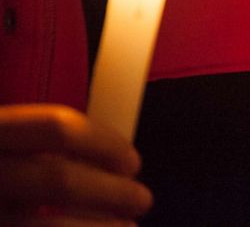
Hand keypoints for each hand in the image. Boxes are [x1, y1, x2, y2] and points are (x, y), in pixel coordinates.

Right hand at [0, 104, 151, 225]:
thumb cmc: (7, 169)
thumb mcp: (12, 143)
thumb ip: (41, 143)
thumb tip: (113, 159)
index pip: (57, 127)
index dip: (105, 144)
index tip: (131, 162)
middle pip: (60, 180)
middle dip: (113, 191)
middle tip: (142, 199)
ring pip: (50, 226)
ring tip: (128, 226)